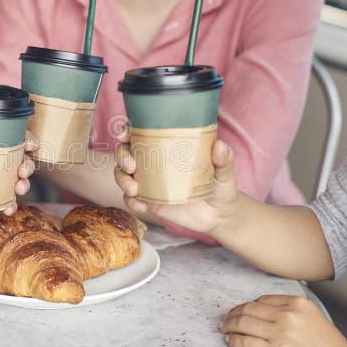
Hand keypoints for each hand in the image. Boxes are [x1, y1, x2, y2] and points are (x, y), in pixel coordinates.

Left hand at [0, 132, 38, 216]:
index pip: (8, 136)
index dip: (25, 137)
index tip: (30, 142)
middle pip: (18, 159)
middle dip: (28, 164)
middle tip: (23, 170)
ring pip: (16, 180)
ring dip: (24, 183)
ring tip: (19, 188)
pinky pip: (3, 202)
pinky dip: (9, 206)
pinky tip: (9, 209)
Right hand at [113, 124, 239, 238]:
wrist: (219, 215)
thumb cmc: (221, 186)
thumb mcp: (224, 171)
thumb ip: (224, 159)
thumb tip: (219, 145)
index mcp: (167, 146)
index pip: (140, 133)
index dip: (127, 131)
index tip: (125, 135)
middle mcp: (154, 161)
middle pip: (125, 152)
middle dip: (121, 156)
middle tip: (132, 166)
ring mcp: (149, 181)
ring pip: (122, 174)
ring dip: (121, 179)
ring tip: (134, 189)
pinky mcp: (149, 201)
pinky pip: (131, 200)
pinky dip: (131, 202)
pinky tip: (141, 205)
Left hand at [220, 295, 346, 346]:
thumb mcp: (316, 320)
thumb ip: (294, 314)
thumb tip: (268, 314)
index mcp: (299, 303)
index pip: (263, 300)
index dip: (247, 306)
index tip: (240, 311)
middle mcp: (289, 314)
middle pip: (250, 309)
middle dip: (234, 314)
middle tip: (226, 320)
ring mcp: (282, 332)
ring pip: (244, 323)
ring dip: (230, 326)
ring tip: (224, 329)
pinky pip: (246, 342)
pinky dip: (234, 340)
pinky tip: (230, 341)